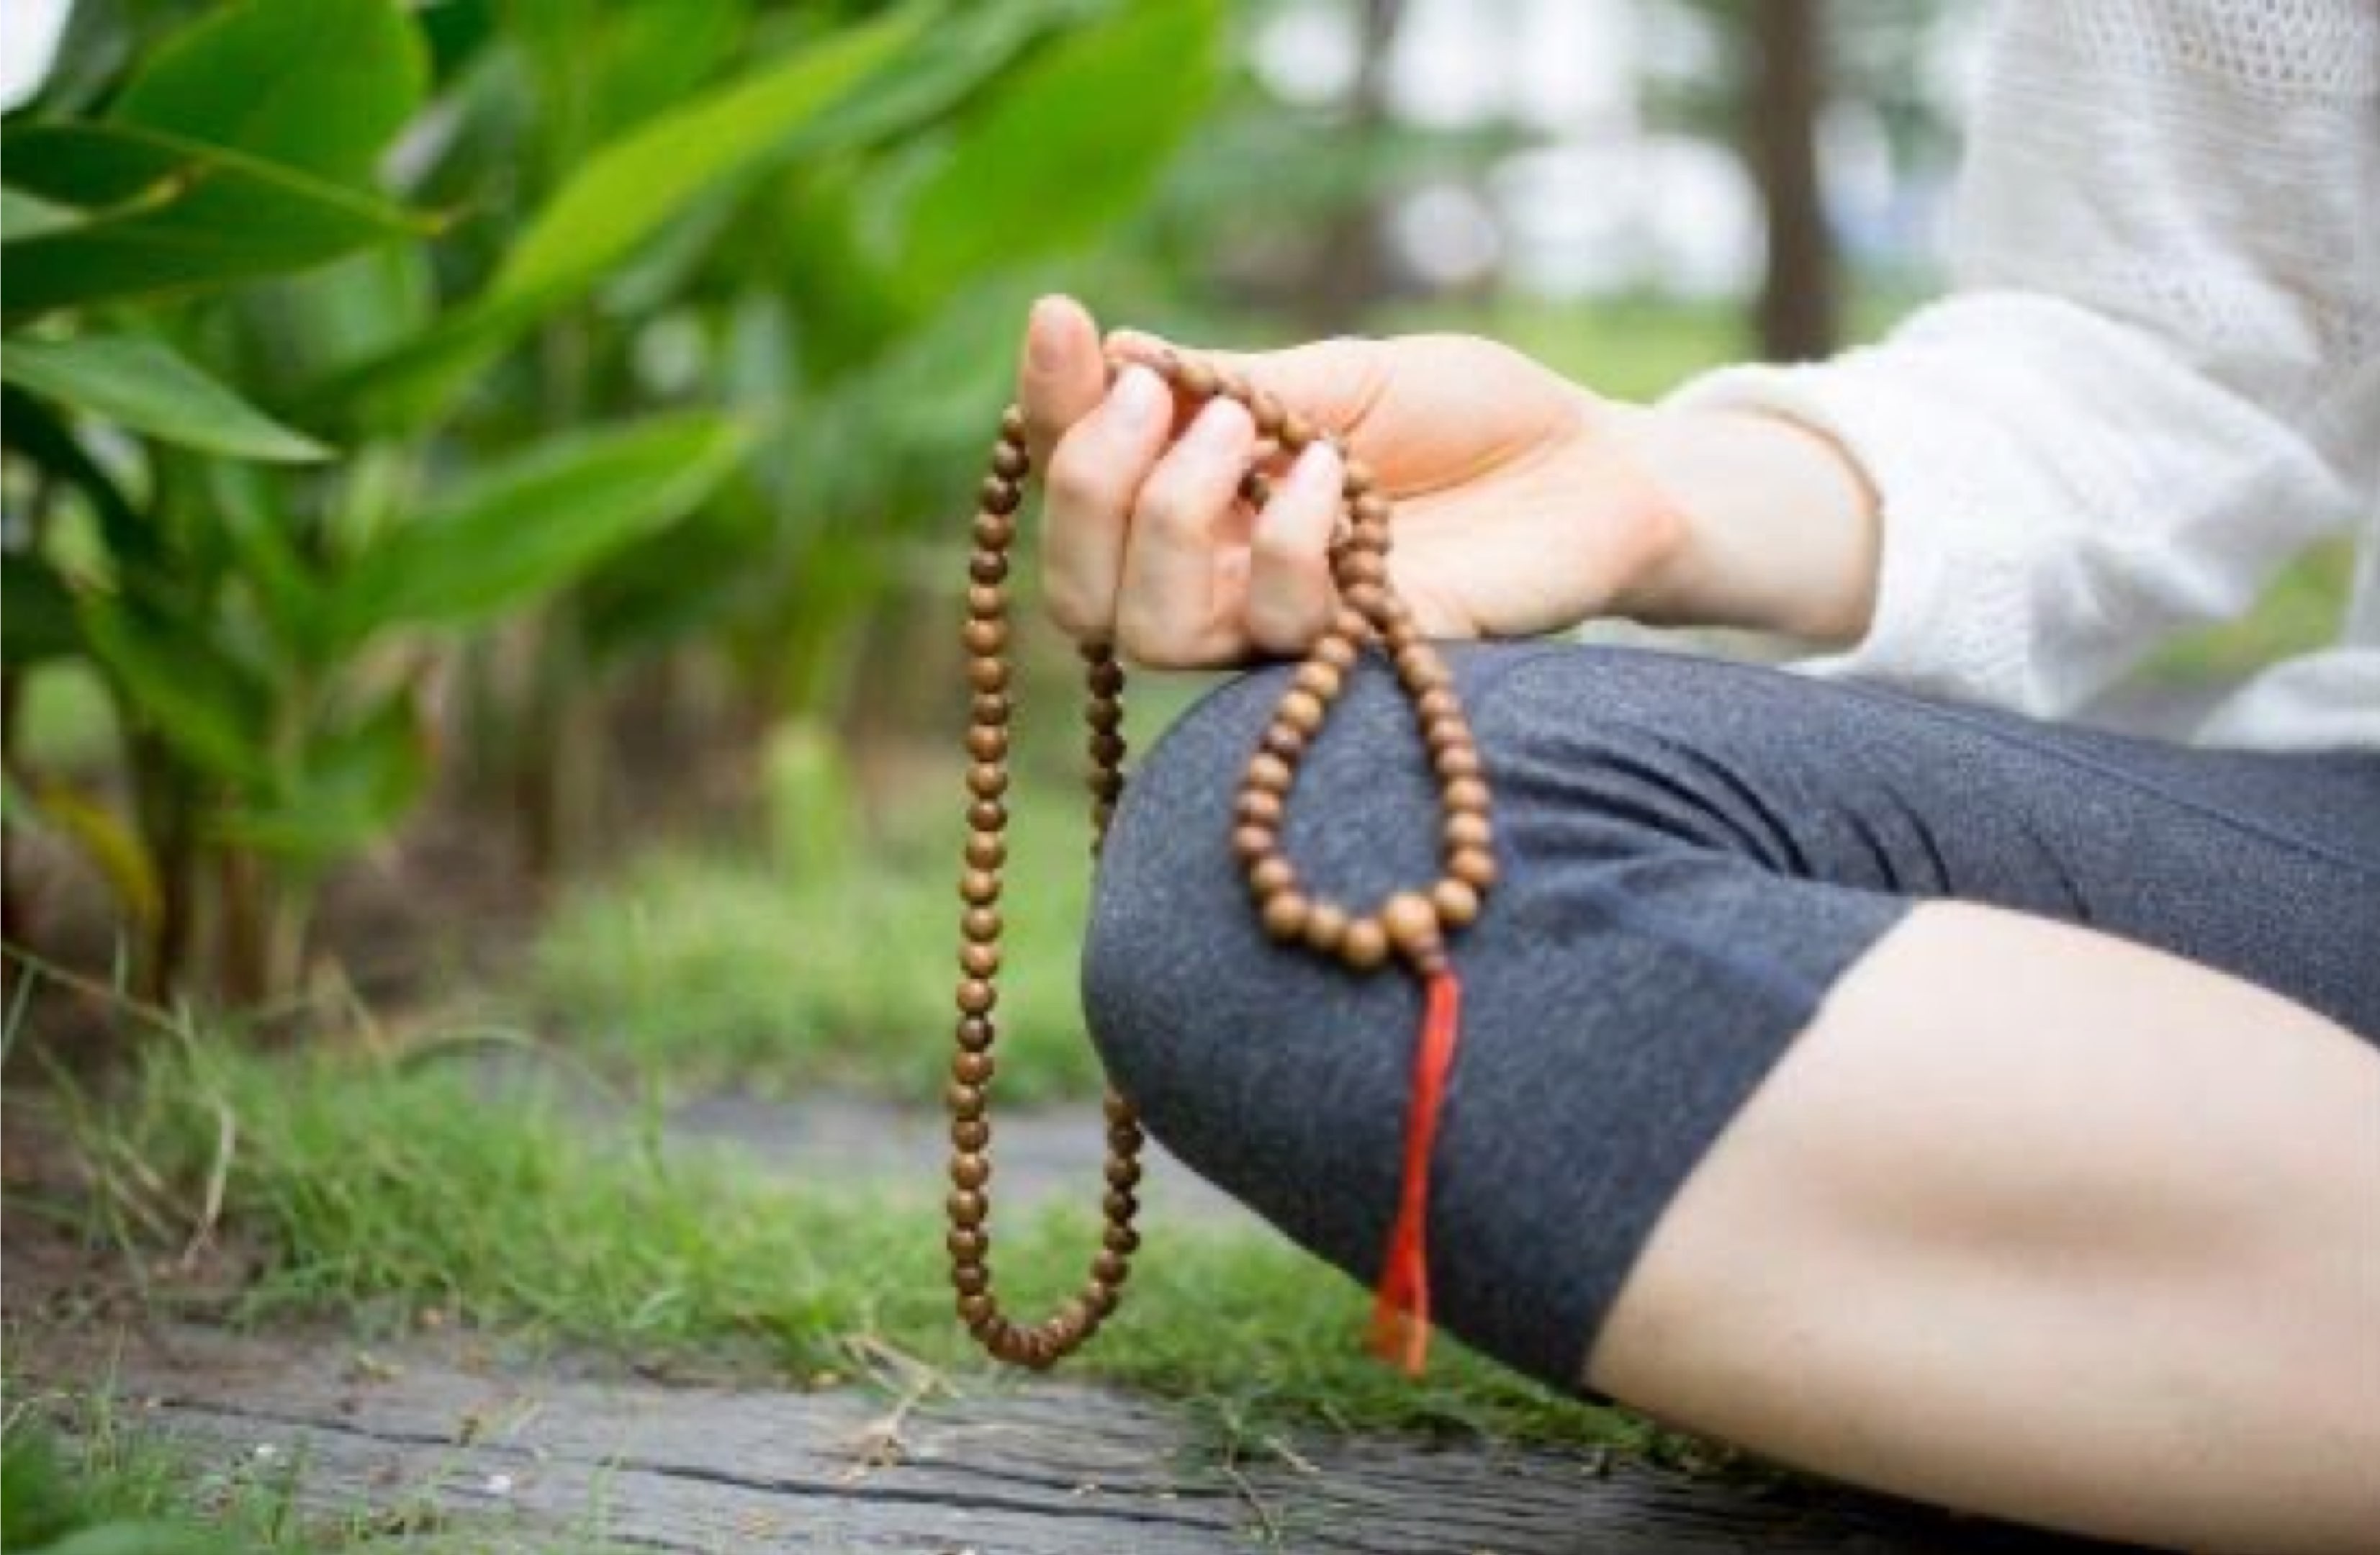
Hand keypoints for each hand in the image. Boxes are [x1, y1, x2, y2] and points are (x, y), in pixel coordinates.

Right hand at [1014, 295, 1689, 666]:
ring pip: (1148, 632)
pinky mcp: (1350, 663)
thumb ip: (1226, 383)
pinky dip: (1289, 539)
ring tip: (1247, 433)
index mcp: (1195, 493)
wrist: (1591, 466)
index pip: (1074, 478)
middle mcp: (1217, 576)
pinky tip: (1340, 477)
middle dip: (1091, 486)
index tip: (1063, 322)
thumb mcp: (1339, 374)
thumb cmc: (1466, 416)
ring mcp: (1277, 629)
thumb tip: (1108, 350)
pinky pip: (1274, 627)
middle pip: (1079, 589)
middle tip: (1162, 401)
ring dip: (1172, 518)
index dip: (1048, 412)